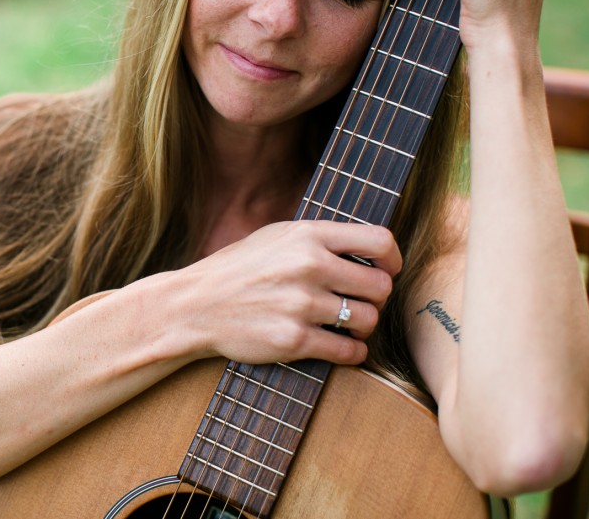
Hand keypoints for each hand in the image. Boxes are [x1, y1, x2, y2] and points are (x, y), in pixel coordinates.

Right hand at [180, 220, 401, 365]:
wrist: (195, 305)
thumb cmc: (239, 270)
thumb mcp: (276, 236)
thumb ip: (320, 239)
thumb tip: (372, 250)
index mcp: (307, 235)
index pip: (379, 240)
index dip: (393, 259)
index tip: (387, 270)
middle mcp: (308, 266)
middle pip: (381, 286)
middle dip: (375, 299)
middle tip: (359, 303)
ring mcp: (301, 304)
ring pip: (367, 320)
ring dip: (362, 327)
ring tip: (345, 325)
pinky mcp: (294, 340)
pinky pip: (349, 351)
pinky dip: (351, 352)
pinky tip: (339, 346)